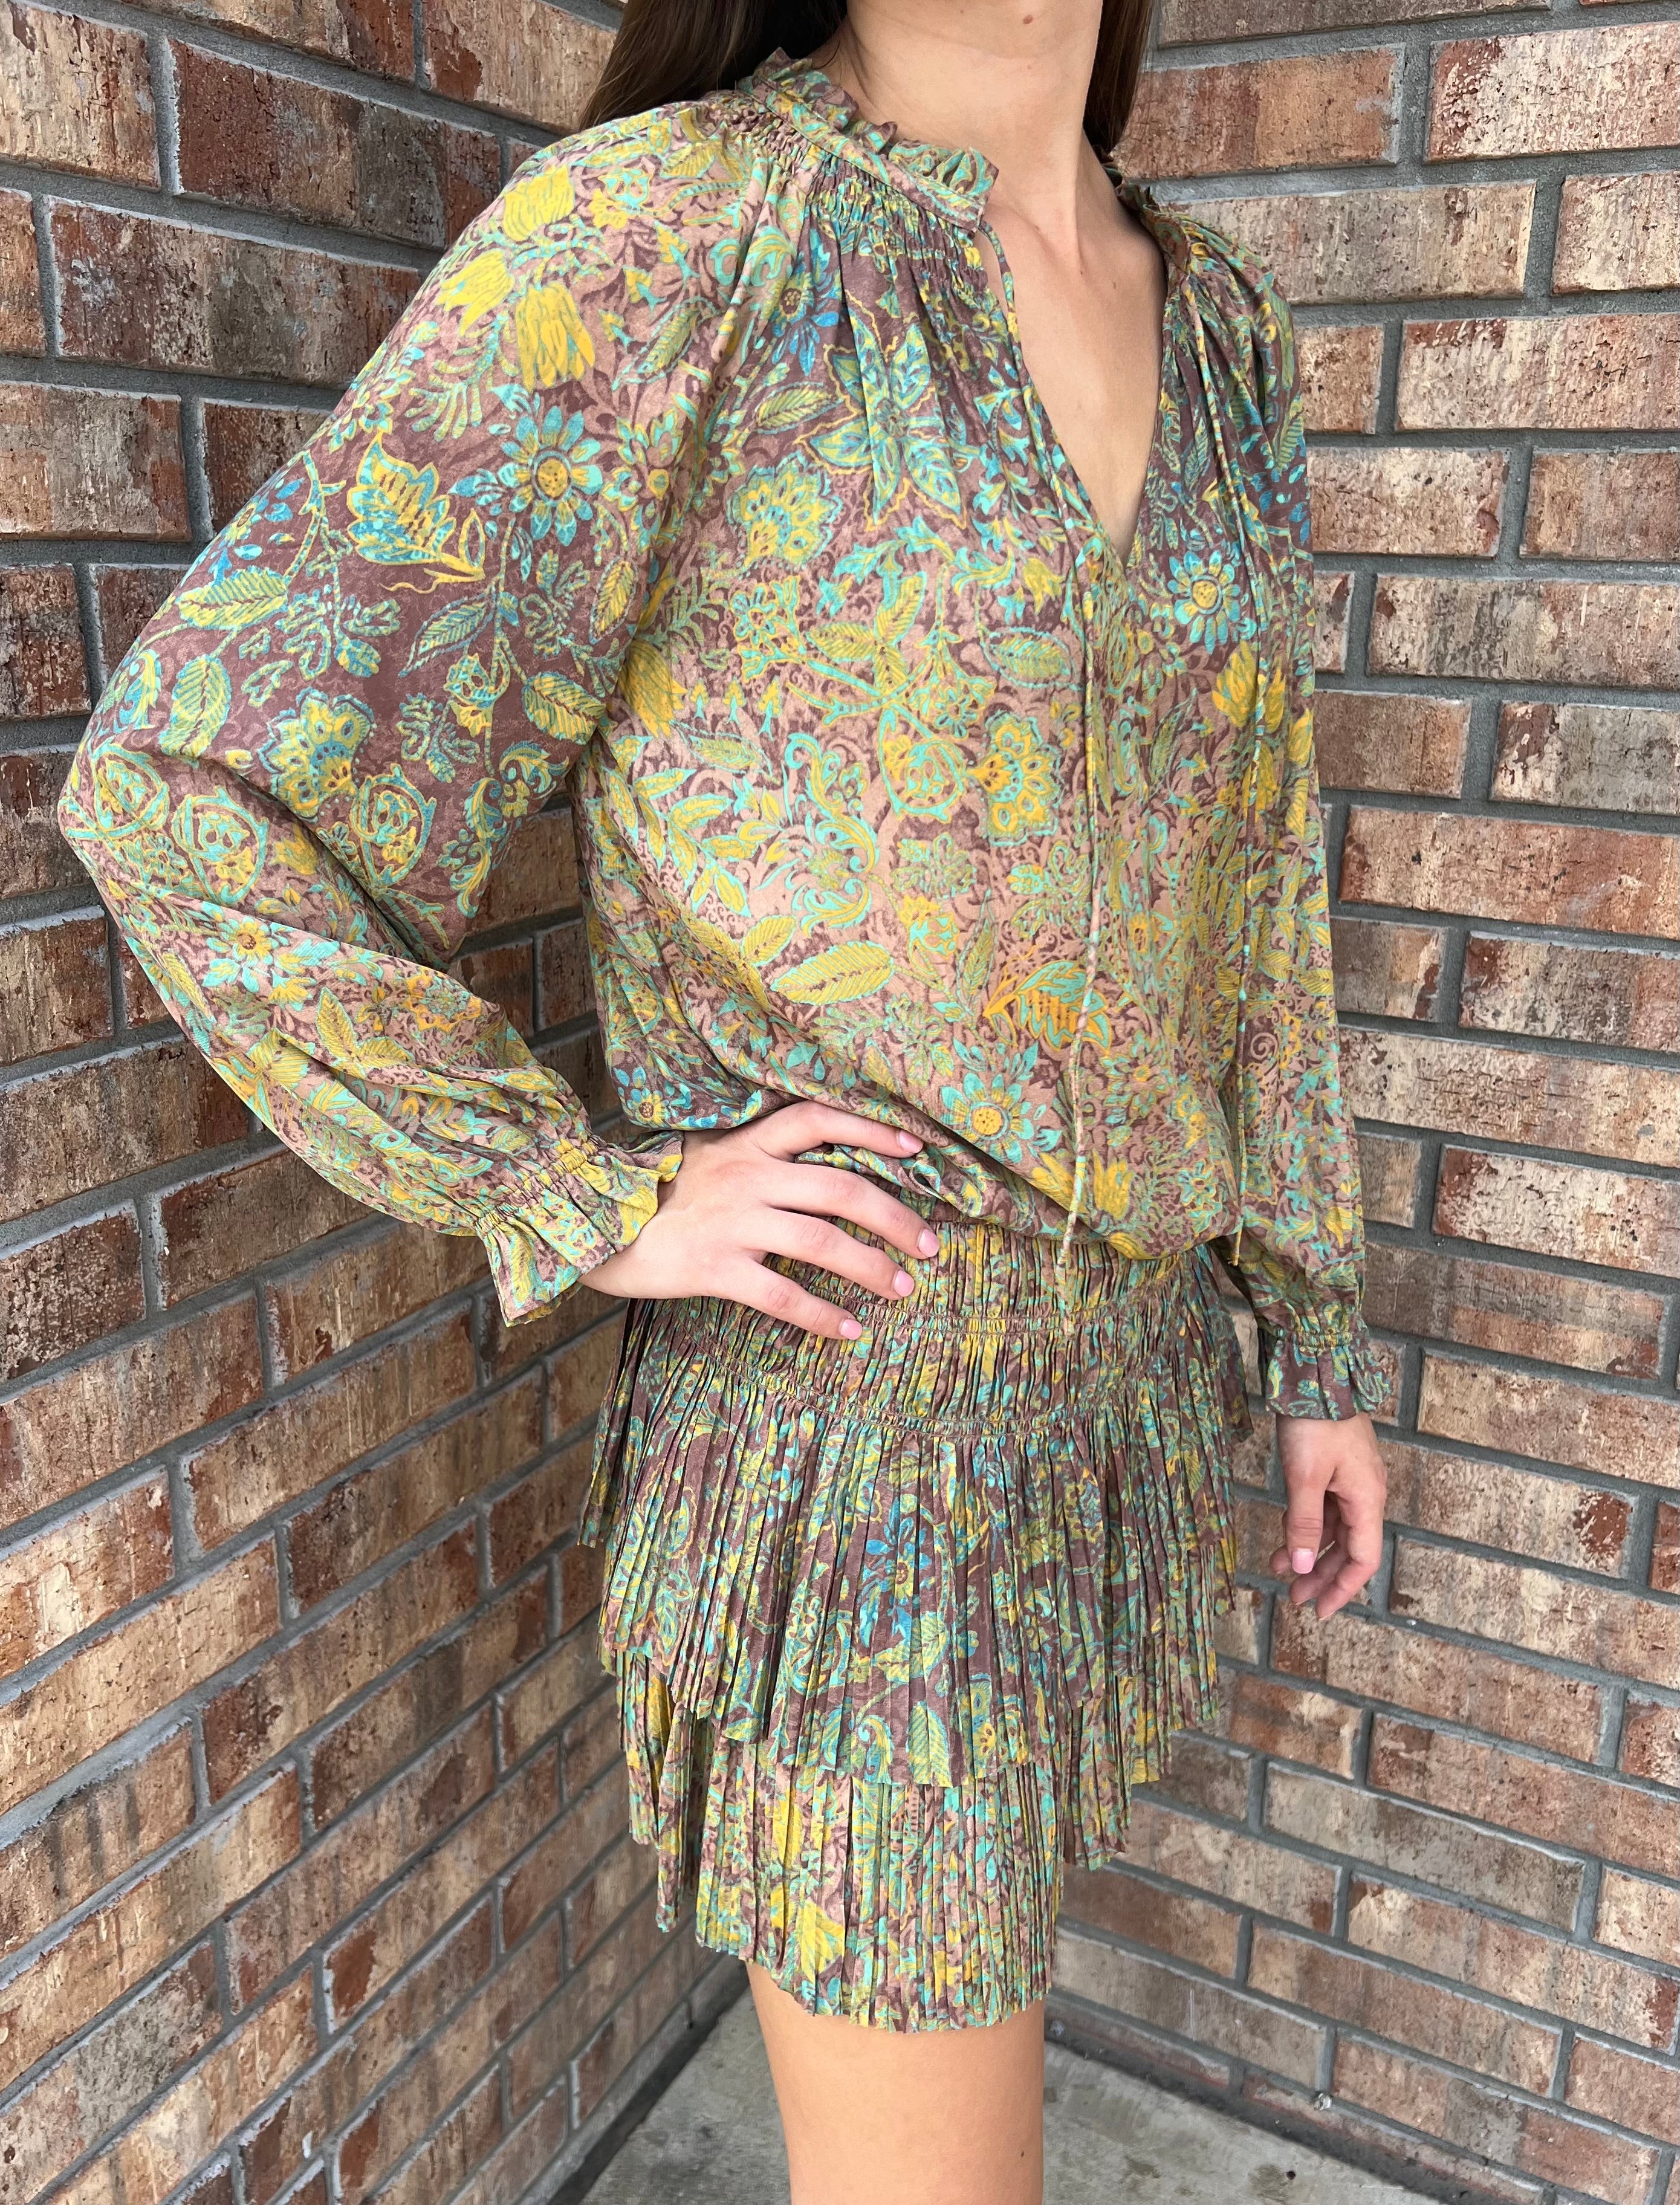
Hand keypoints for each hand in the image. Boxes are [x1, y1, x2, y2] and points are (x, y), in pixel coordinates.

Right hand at [581, 1100, 939, 1338]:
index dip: (871, 1130)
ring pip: (821, 1242)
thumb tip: (825, 1168)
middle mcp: (747, 1177)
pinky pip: (782, 1296)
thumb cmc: (659, 1194)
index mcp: (747, 1144)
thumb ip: (760, 1156)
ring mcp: (732, 1223)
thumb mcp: (708, 1156)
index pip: (818, 1118)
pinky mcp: (714, 1269)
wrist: (591, 1223)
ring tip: (903, 1288)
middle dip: (895, 1217)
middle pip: (840, 1188)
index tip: (916, 1147)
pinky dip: (822, 1316)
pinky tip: (851, 1330)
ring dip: (871, 1267)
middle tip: (930, 1246)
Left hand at [1270, 1411, 1385, 1620]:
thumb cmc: (1315, 1423)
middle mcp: (1365, 1494)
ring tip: (1280, 1570)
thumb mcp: (1305, 1478)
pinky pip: (1324, 1509)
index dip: (1342, 1590)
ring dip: (1310, 1553)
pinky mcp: (1335, 1469)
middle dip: (1322, 1576)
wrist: (1317, 1374)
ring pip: (1333, 1530)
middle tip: (1294, 1599)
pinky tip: (1284, 1539)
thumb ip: (1304, 1524)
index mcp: (1367, 1500)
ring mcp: (1351, 1481)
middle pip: (1348, 1549)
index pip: (1363, 1560)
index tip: (1319, 1612)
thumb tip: (1304, 1568)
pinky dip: (1305, 1528)